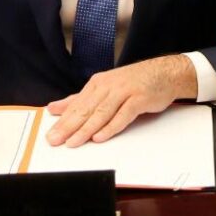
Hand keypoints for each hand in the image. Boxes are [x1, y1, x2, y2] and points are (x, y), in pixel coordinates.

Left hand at [45, 55, 197, 146]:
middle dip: (69, 127)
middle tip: (55, 141)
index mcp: (98, 83)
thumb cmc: (134, 83)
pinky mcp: (139, 99)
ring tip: (74, 142)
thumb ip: (79, 99)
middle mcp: (109, 86)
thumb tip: (54, 108)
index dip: (62, 122)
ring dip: (86, 129)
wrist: (165, 73)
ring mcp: (124, 91)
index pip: (76, 105)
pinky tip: (100, 137)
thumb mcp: (105, 87)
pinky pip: (123, 115)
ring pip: (102, 113)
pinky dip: (111, 127)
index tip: (50, 136)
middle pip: (86, 109)